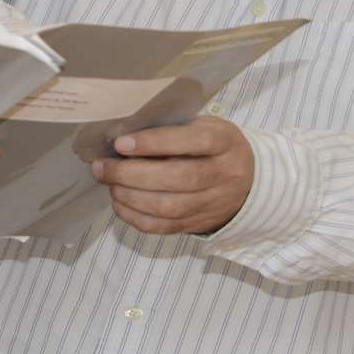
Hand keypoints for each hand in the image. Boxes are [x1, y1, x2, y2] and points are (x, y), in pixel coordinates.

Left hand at [89, 115, 252, 234]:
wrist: (251, 181)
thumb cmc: (214, 145)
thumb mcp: (203, 126)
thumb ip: (172, 129)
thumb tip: (123, 134)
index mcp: (224, 142)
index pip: (193, 141)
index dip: (155, 143)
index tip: (121, 143)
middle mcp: (223, 174)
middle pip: (178, 178)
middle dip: (132, 174)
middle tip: (103, 167)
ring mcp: (214, 203)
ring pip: (170, 207)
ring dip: (131, 197)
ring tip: (110, 185)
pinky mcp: (201, 223)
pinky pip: (166, 227)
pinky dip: (137, 218)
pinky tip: (120, 204)